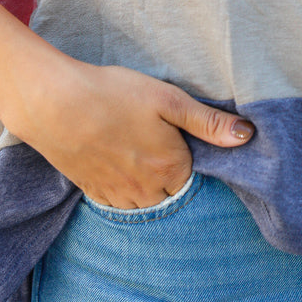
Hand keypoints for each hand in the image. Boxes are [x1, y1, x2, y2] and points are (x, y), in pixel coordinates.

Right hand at [13, 60, 253, 207]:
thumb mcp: (168, 100)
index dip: (193, 162)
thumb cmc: (113, 95)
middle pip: (171, 198)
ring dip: (150, 192)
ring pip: (145, 206)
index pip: (196, 180)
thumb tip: (248, 136)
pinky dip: (125, 194)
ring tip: (143, 160)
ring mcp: (116, 196)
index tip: (187, 144)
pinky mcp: (92, 191)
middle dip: (174, 181)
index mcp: (170, 170)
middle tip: (164, 151)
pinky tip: (120, 168)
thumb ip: (208, 122)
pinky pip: (118, 205)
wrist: (53, 104)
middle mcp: (145, 192)